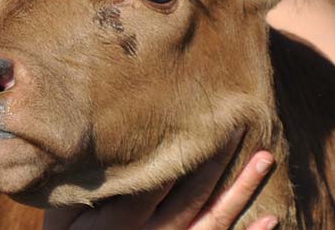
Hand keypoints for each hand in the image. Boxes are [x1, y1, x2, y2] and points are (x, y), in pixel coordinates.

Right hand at [42, 136, 277, 229]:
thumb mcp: (62, 218)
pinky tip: (272, 218)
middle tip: (236, 121)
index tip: (197, 115)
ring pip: (215, 217)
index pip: (158, 178)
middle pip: (192, 192)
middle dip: (216, 156)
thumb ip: (87, 192)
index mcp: (123, 220)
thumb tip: (109, 157)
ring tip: (265, 158)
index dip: (178, 149)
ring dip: (243, 189)